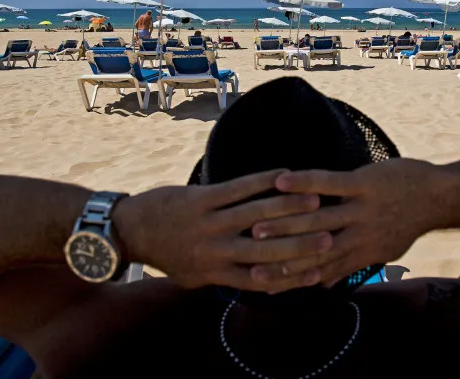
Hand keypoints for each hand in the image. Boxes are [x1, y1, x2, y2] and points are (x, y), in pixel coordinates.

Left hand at [112, 170, 333, 291]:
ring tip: (317, 201)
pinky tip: (284, 174)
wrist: (129, 230)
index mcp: (215, 273)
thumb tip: (261, 284)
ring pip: (256, 215)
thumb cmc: (165, 255)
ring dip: (289, 207)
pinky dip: (263, 181)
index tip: (320, 270)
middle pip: (265, 250)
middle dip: (300, 243)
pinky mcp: (201, 198)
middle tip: (330, 236)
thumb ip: (225, 279)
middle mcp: (214, 251)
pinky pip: (237, 188)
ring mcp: (208, 222)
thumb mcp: (193, 278)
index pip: (261, 280)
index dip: (292, 275)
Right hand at [248, 159, 458, 286]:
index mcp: (360, 255)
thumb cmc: (406, 224)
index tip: (256, 281)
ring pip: (316, 219)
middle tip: (245, 255)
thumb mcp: (381, 252)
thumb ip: (349, 266)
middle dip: (278, 252)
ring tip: (252, 222)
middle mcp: (359, 237)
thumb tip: (320, 285)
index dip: (287, 276)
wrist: (440, 197)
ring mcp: (361, 210)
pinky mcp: (365, 185)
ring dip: (283, 220)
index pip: (317, 269)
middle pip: (312, 248)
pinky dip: (304, 183)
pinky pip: (330, 184)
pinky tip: (281, 180)